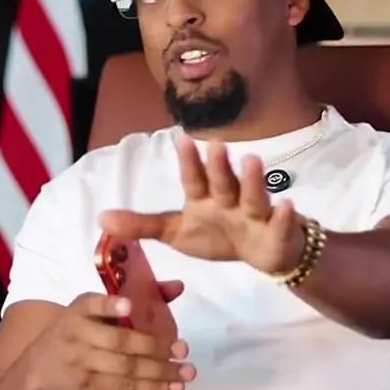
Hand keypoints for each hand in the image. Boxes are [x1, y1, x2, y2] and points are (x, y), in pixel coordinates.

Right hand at [22, 287, 195, 389]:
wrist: (39, 365)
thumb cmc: (78, 328)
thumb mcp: (96, 307)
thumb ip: (138, 295)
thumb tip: (178, 287)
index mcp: (81, 308)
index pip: (94, 304)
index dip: (111, 306)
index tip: (129, 305)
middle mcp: (78, 333)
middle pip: (119, 342)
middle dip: (153, 347)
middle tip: (183, 348)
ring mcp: (81, 363)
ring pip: (125, 369)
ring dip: (159, 372)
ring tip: (186, 372)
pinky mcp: (86, 386)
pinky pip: (123, 388)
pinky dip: (151, 388)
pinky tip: (173, 386)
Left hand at [100, 135, 305, 274]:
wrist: (262, 251)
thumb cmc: (217, 234)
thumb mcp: (176, 231)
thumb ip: (142, 225)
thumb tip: (100, 217)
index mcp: (205, 198)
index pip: (194, 180)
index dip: (188, 162)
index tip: (181, 139)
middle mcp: (230, 200)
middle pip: (224, 182)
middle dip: (219, 166)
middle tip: (216, 144)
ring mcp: (255, 215)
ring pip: (254, 197)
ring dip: (253, 180)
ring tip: (253, 159)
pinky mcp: (276, 233)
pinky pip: (282, 224)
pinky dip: (286, 217)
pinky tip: (288, 205)